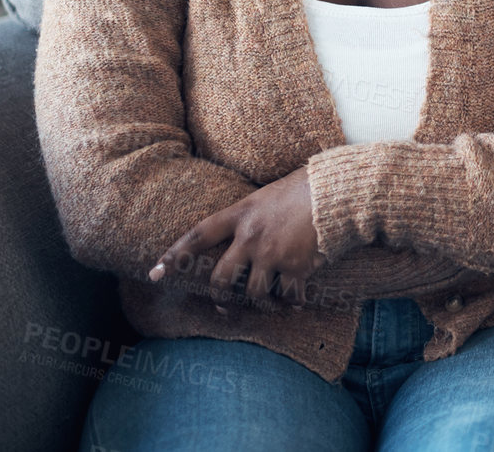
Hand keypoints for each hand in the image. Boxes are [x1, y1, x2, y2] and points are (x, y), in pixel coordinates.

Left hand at [149, 165, 324, 313]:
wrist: (337, 191)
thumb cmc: (306, 187)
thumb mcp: (269, 195)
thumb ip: (252, 215)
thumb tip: (244, 233)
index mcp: (241, 214)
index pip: (198, 235)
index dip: (175, 255)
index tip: (155, 272)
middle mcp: (251, 237)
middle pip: (222, 278)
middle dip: (221, 296)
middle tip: (223, 305)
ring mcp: (272, 254)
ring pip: (255, 293)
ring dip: (264, 301)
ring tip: (273, 302)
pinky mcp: (296, 267)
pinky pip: (289, 296)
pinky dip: (292, 303)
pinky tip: (296, 305)